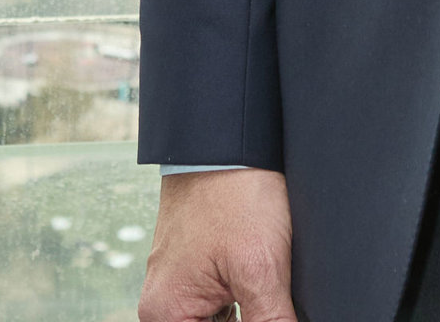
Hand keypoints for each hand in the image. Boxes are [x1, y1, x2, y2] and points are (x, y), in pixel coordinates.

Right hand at [138, 168, 296, 321]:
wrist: (226, 135)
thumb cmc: (234, 191)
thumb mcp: (261, 269)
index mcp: (166, 314)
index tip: (275, 314)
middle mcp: (165, 303)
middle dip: (253, 318)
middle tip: (274, 301)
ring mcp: (180, 282)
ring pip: (222, 320)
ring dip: (250, 313)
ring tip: (269, 289)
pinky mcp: (196, 266)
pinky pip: (221, 302)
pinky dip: (245, 302)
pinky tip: (266, 290)